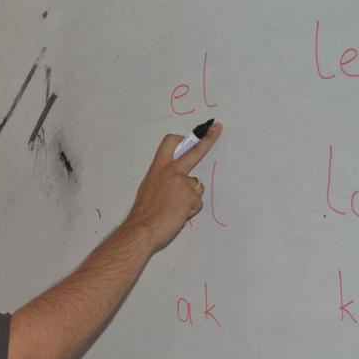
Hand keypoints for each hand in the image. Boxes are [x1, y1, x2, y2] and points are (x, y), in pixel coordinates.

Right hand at [124, 122, 221, 251]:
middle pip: (194, 151)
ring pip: (196, 187)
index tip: (188, 137)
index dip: (180, 139)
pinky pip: (197, 202)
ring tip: (174, 209)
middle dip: (207, 139)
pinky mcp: (191, 196)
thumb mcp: (149, 188)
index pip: (169, 144)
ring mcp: (182, 182)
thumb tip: (174, 185)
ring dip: (190, 198)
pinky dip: (190, 210)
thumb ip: (163, 181)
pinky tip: (178, 215)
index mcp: (158, 168)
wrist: (142, 229)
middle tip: (216, 129)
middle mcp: (171, 171)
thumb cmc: (143, 213)